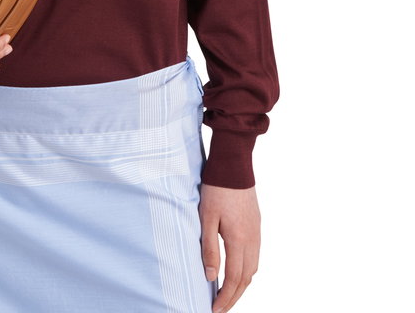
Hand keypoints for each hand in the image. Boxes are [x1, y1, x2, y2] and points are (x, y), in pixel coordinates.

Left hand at [199, 184, 260, 312]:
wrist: (234, 165)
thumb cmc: (216, 189)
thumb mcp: (206, 217)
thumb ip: (209, 248)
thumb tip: (210, 276)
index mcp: (239, 239)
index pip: (234, 279)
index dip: (225, 297)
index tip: (215, 310)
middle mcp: (253, 240)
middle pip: (247, 278)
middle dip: (234, 296)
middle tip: (221, 308)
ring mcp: (257, 232)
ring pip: (253, 268)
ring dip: (241, 284)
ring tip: (227, 294)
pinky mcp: (257, 225)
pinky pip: (255, 256)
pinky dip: (246, 270)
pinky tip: (237, 270)